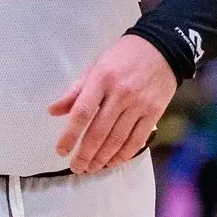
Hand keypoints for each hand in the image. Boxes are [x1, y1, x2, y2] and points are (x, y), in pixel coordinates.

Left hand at [49, 35, 177, 174]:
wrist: (162, 47)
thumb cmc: (123, 56)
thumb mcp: (96, 66)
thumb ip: (75, 90)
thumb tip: (54, 111)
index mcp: (101, 79)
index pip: (82, 113)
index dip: (70, 135)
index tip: (61, 151)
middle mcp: (120, 94)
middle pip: (99, 132)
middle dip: (85, 154)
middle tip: (76, 167)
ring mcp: (139, 104)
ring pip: (118, 139)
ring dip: (103, 158)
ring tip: (92, 168)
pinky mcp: (155, 112)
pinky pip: (137, 139)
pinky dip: (124, 154)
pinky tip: (113, 162)